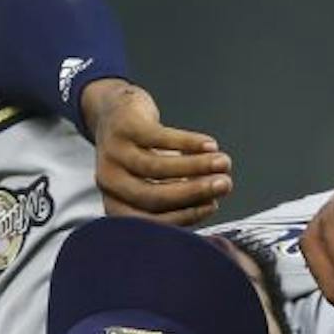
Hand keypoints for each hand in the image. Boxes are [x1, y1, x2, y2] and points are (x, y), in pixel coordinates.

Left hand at [80, 80, 233, 225]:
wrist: (114, 112)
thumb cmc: (142, 155)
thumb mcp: (152, 183)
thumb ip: (175, 199)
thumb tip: (210, 202)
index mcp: (116, 203)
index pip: (149, 221)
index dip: (184, 216)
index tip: (213, 206)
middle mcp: (109, 182)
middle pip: (153, 197)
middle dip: (194, 193)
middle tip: (224, 185)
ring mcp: (113, 153)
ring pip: (157, 167)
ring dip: (196, 166)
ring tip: (224, 163)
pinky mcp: (124, 126)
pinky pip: (159, 138)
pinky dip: (188, 142)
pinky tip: (210, 144)